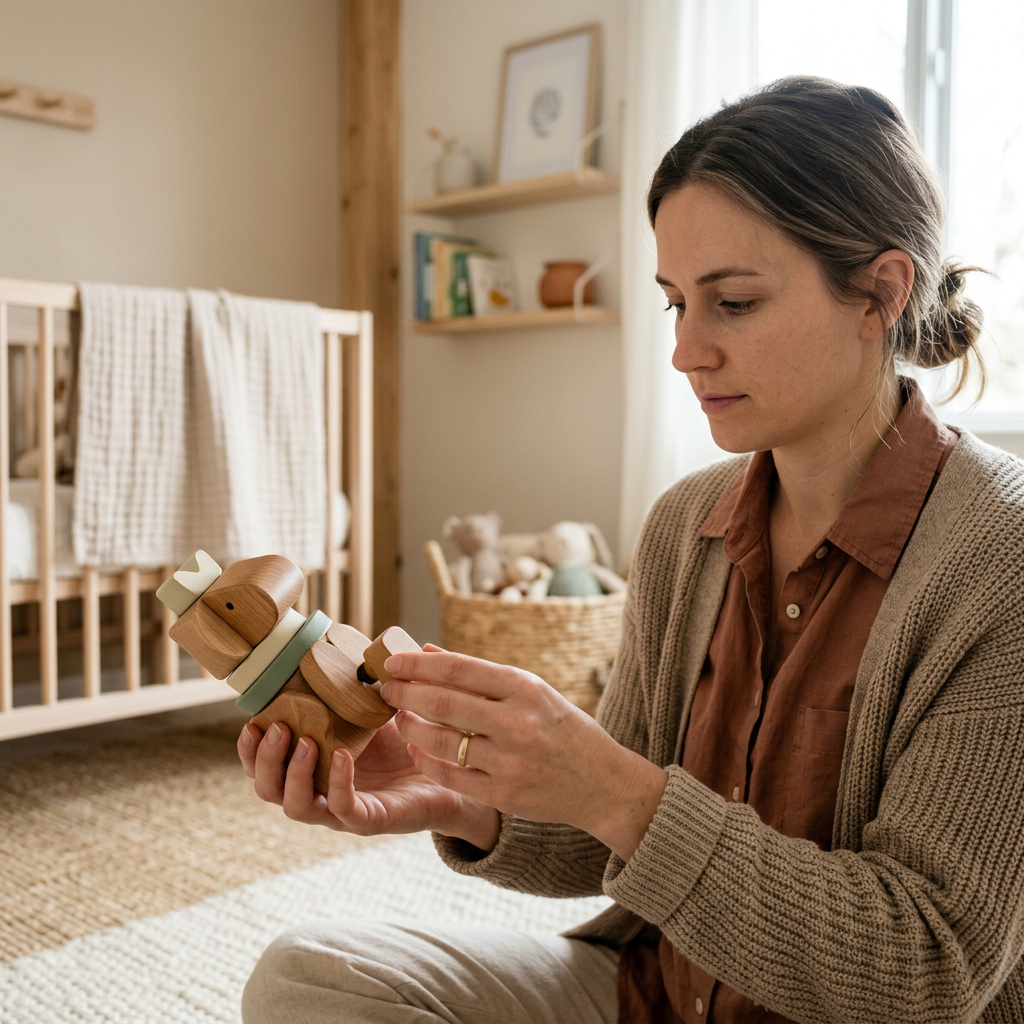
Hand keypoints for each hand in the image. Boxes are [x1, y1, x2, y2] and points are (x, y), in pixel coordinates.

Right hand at [236, 654, 499, 849]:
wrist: (455, 775)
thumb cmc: (413, 743)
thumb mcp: (385, 709)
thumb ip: (373, 681)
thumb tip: (376, 645)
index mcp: (315, 765)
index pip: (265, 766)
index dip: (250, 749)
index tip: (252, 721)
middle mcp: (320, 791)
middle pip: (269, 789)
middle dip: (264, 760)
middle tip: (278, 728)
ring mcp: (342, 810)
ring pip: (296, 806)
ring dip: (293, 773)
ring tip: (305, 740)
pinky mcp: (370, 820)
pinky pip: (343, 809)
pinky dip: (337, 783)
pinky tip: (342, 756)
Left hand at [381, 651, 667, 860]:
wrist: (604, 783)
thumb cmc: (563, 729)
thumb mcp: (532, 691)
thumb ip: (481, 675)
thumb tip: (428, 652)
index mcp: (525, 688)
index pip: (459, 668)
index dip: (418, 664)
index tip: (393, 662)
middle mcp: (517, 722)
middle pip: (442, 703)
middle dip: (405, 694)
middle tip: (385, 689)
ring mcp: (510, 761)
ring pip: (440, 742)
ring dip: (410, 728)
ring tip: (399, 719)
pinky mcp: (503, 794)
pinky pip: (450, 775)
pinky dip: (427, 760)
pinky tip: (418, 749)